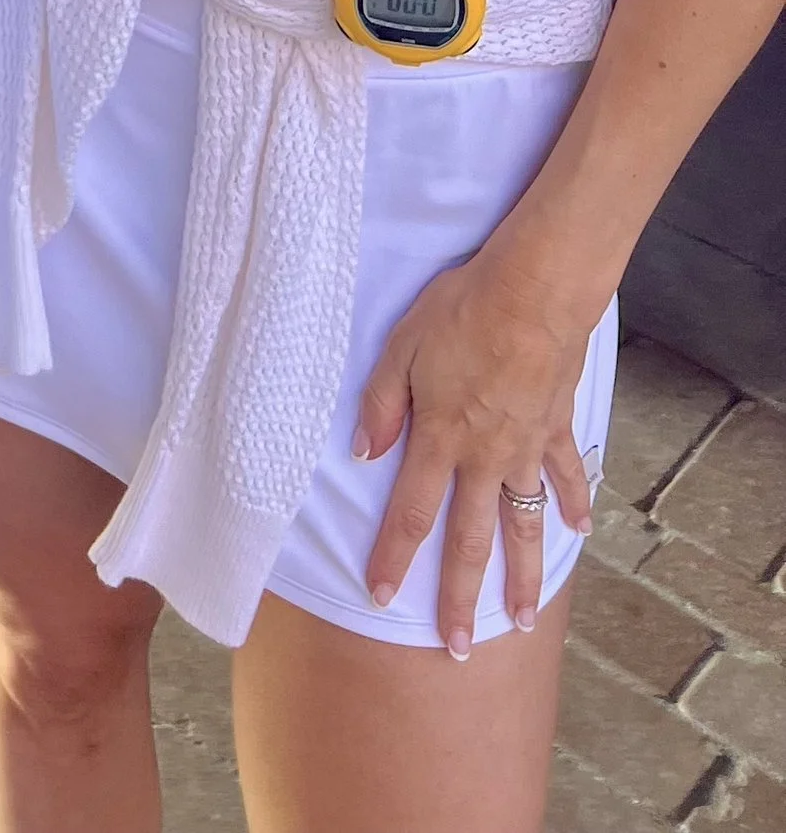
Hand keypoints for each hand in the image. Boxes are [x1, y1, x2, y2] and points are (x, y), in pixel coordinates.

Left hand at [354, 240, 595, 656]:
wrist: (534, 293)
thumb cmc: (460, 311)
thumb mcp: (400, 347)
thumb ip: (381, 404)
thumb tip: (362, 454)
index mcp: (440, 439)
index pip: (410, 512)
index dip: (392, 557)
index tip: (379, 597)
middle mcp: (485, 457)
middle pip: (470, 539)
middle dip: (460, 597)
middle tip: (460, 649)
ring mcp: (526, 447)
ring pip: (524, 524)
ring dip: (522, 576)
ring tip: (522, 619)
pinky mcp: (558, 427)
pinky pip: (566, 475)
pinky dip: (575, 504)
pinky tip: (579, 532)